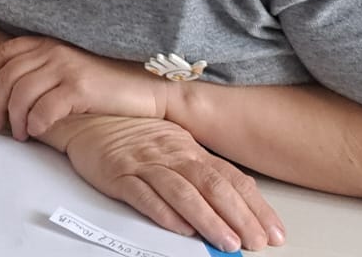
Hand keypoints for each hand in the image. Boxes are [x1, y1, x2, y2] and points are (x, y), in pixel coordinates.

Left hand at [0, 36, 170, 139]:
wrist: (149, 87)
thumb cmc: (109, 82)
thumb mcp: (73, 66)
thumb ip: (47, 68)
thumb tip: (15, 88)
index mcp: (49, 43)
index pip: (7, 51)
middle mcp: (54, 52)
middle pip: (8, 76)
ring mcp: (67, 68)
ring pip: (22, 94)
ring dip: (14, 118)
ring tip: (19, 134)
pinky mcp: (80, 88)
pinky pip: (45, 108)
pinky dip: (35, 122)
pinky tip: (36, 132)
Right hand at [57, 115, 285, 251]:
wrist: (87, 119)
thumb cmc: (133, 136)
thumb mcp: (174, 147)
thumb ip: (203, 172)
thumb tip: (241, 200)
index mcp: (189, 148)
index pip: (230, 178)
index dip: (256, 206)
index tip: (275, 233)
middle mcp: (171, 154)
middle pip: (211, 185)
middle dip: (239, 216)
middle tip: (257, 243)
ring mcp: (144, 163)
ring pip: (181, 191)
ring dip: (208, 218)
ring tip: (228, 243)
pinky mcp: (117, 173)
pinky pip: (142, 194)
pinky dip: (163, 212)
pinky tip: (180, 228)